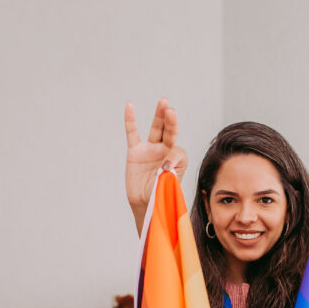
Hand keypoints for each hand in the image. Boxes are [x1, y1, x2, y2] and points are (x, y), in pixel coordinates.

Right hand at [124, 98, 187, 233]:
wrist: (146, 205)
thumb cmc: (161, 195)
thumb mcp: (169, 184)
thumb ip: (169, 172)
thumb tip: (166, 163)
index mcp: (178, 158)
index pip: (178, 150)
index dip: (173, 157)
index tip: (166, 168)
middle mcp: (165, 150)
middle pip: (170, 131)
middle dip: (171, 121)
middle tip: (172, 111)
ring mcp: (150, 149)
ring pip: (156, 128)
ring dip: (159, 115)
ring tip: (164, 102)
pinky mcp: (135, 151)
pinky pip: (132, 133)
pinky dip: (130, 120)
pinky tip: (130, 106)